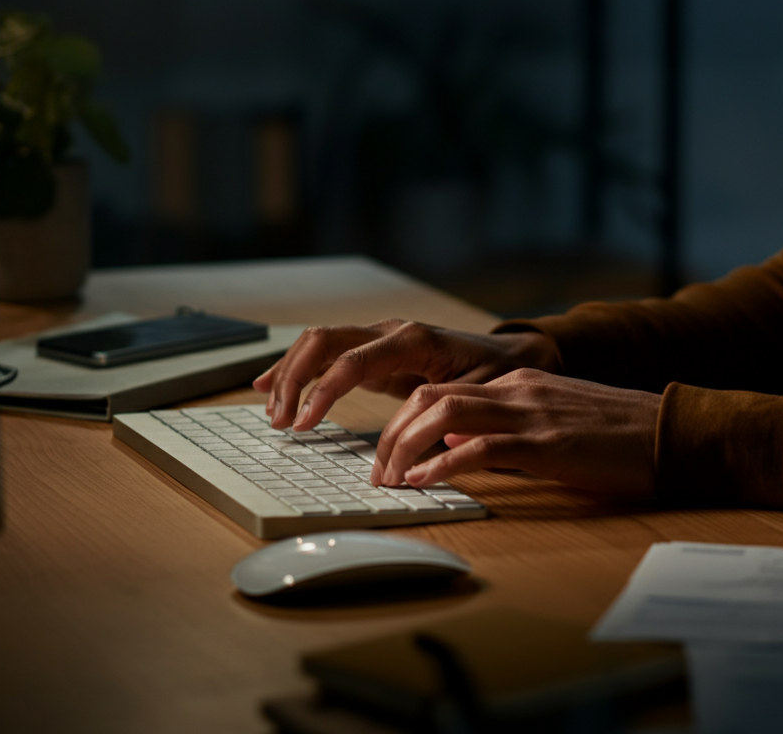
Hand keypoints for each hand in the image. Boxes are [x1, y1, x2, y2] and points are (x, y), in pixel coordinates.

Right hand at [254, 319, 560, 430]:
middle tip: (280, 421)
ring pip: (319, 341)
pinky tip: (270, 385)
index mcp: (413, 340)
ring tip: (271, 411)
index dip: (323, 391)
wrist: (512, 353)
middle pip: (324, 340)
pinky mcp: (374, 351)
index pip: (352, 359)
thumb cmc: (496, 375)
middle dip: (294, 378)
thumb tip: (411, 452)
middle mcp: (390, 331)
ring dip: (290, 373)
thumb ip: (443, 419)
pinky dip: (298, 367)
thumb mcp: (477, 398)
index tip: (304, 424)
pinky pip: (327, 351)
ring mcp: (379, 337)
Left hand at [370, 369, 659, 499]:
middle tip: (379, 471)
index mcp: (517, 381)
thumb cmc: (619, 435)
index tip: (388, 453)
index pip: (440, 389)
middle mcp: (516, 389)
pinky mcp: (548, 445)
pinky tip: (426, 482)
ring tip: (392, 479)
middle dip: (393, 433)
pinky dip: (445, 465)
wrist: (672, 432)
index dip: (404, 421)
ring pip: (444, 414)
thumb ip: (509, 426)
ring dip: (407, 447)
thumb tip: (458, 447)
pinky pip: (481, 448)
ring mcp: (530, 413)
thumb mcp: (555, 419)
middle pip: (429, 396)